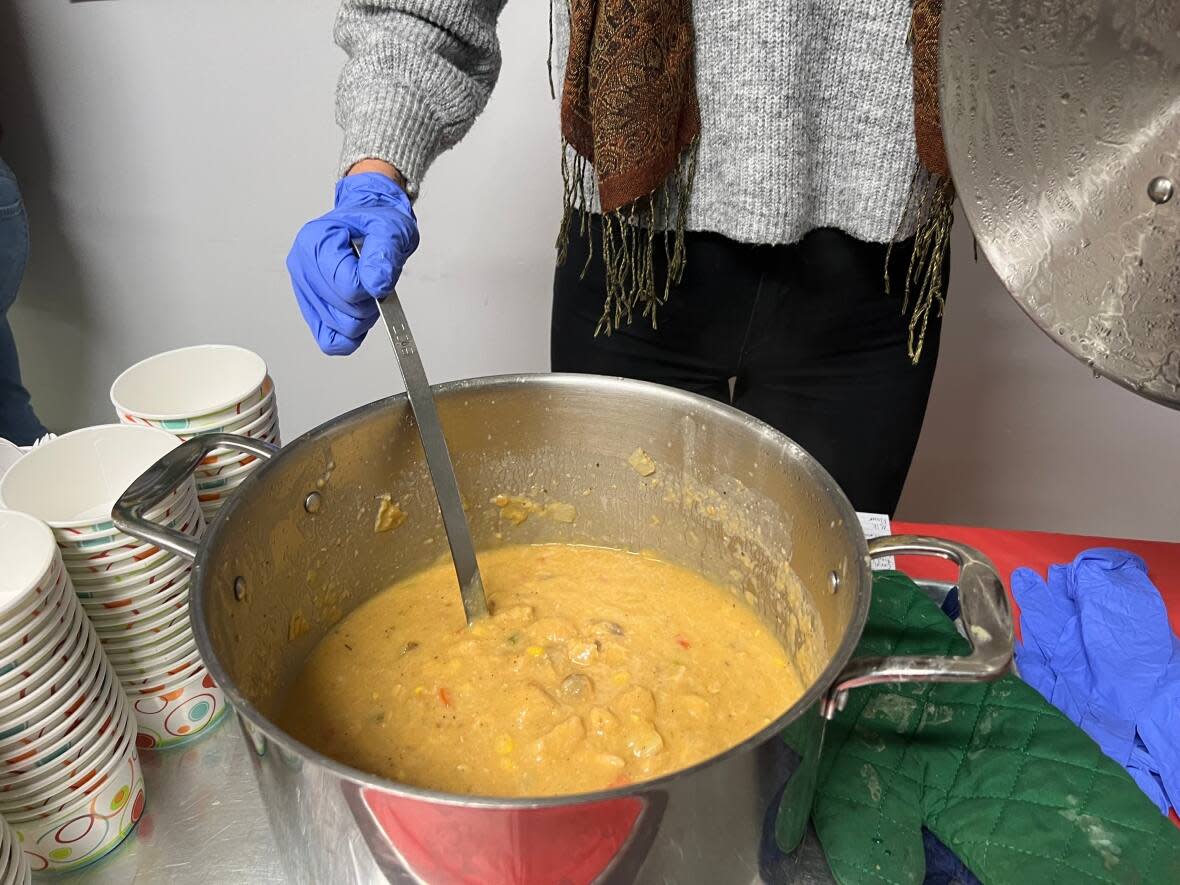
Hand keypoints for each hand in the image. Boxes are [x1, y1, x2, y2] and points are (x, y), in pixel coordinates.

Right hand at [286, 170, 418, 354]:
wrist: (371, 223)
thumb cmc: (377, 224)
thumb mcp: (391, 229)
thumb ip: (384, 254)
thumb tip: (376, 285)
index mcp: (315, 242)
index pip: (347, 287)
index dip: (372, 287)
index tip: (378, 271)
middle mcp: (302, 266)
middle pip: (344, 313)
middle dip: (369, 302)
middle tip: (374, 278)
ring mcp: (304, 290)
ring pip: (340, 329)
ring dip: (363, 316)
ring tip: (365, 288)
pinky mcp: (311, 309)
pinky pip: (330, 341)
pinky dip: (351, 334)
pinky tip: (359, 311)